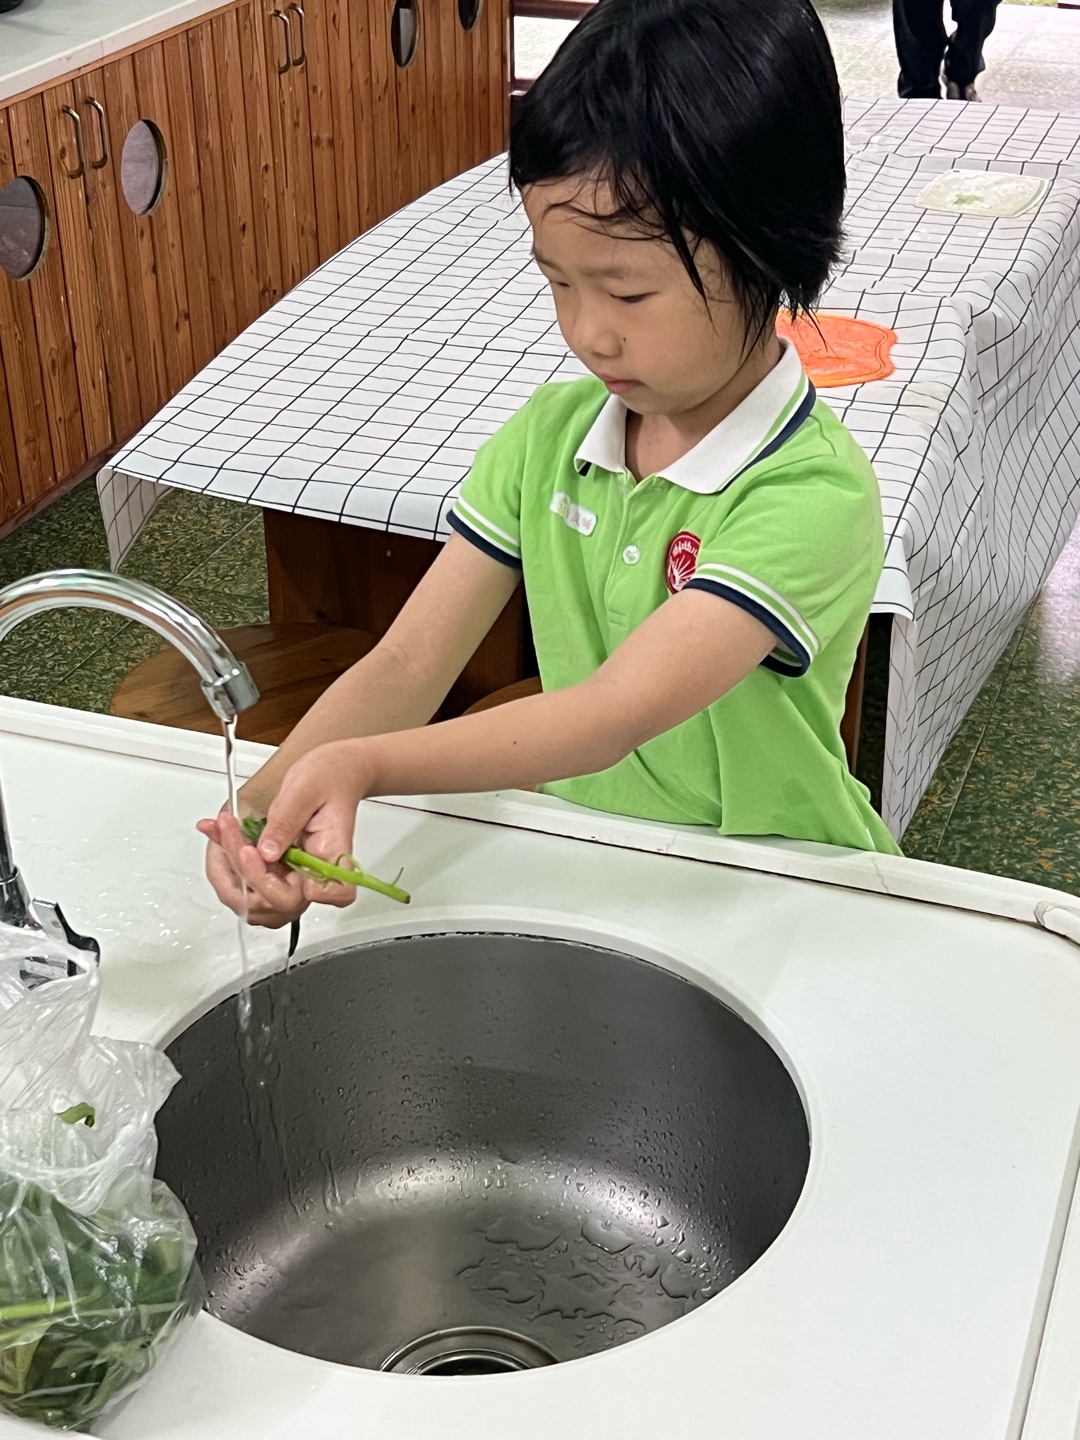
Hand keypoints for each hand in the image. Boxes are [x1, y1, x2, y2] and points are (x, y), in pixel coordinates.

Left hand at [197, 742, 367, 927]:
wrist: (332, 773)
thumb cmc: (328, 777)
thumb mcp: (303, 790)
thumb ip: (285, 823)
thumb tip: (266, 852)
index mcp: (334, 852)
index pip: (334, 894)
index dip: (306, 892)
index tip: (272, 860)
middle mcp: (317, 872)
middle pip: (283, 902)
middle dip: (246, 873)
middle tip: (231, 834)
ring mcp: (297, 875)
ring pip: (261, 899)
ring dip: (232, 872)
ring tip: (223, 832)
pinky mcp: (281, 870)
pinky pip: (252, 881)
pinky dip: (230, 862)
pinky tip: (223, 834)